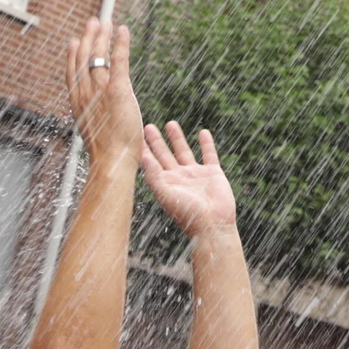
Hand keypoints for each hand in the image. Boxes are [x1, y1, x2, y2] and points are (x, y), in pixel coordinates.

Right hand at [67, 19, 142, 173]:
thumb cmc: (106, 156)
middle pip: (84, 59)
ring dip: (102, 37)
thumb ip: (94, 120)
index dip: (72, 55)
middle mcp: (87, 94)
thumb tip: (96, 122)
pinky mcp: (118, 91)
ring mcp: (101, 91)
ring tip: (105, 23)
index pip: (73, 73)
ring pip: (98, 57)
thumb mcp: (94, 134)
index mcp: (79, 104)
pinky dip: (120, 44)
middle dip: (87, 38)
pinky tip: (122, 30)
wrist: (111, 162)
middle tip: (92, 22)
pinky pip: (118, 61)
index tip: (74, 40)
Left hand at [139, 121, 236, 239]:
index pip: (151, 162)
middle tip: (148, 127)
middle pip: (165, 155)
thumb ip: (153, 174)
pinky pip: (209, 154)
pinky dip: (206, 144)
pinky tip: (203, 132)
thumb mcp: (165, 193)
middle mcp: (179, 178)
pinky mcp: (213, 173)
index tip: (135, 134)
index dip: (144, 149)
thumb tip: (140, 155)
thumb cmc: (187, 213)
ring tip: (170, 124)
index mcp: (166, 183)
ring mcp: (196, 175)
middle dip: (157, 141)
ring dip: (177, 138)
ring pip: (184, 152)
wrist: (213, 224)